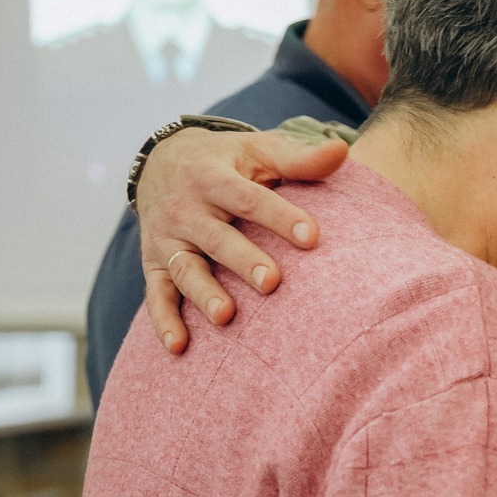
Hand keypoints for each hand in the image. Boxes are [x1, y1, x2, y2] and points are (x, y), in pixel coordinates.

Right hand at [136, 128, 347, 352]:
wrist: (163, 161)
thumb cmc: (228, 161)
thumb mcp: (259, 150)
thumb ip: (299, 159)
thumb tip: (342, 151)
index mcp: (213, 177)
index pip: (248, 199)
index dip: (280, 217)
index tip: (313, 237)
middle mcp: (186, 209)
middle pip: (216, 238)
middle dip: (243, 261)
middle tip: (272, 282)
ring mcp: (168, 239)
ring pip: (185, 269)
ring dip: (204, 294)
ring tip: (227, 316)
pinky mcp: (154, 263)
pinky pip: (156, 294)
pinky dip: (164, 321)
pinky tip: (180, 346)